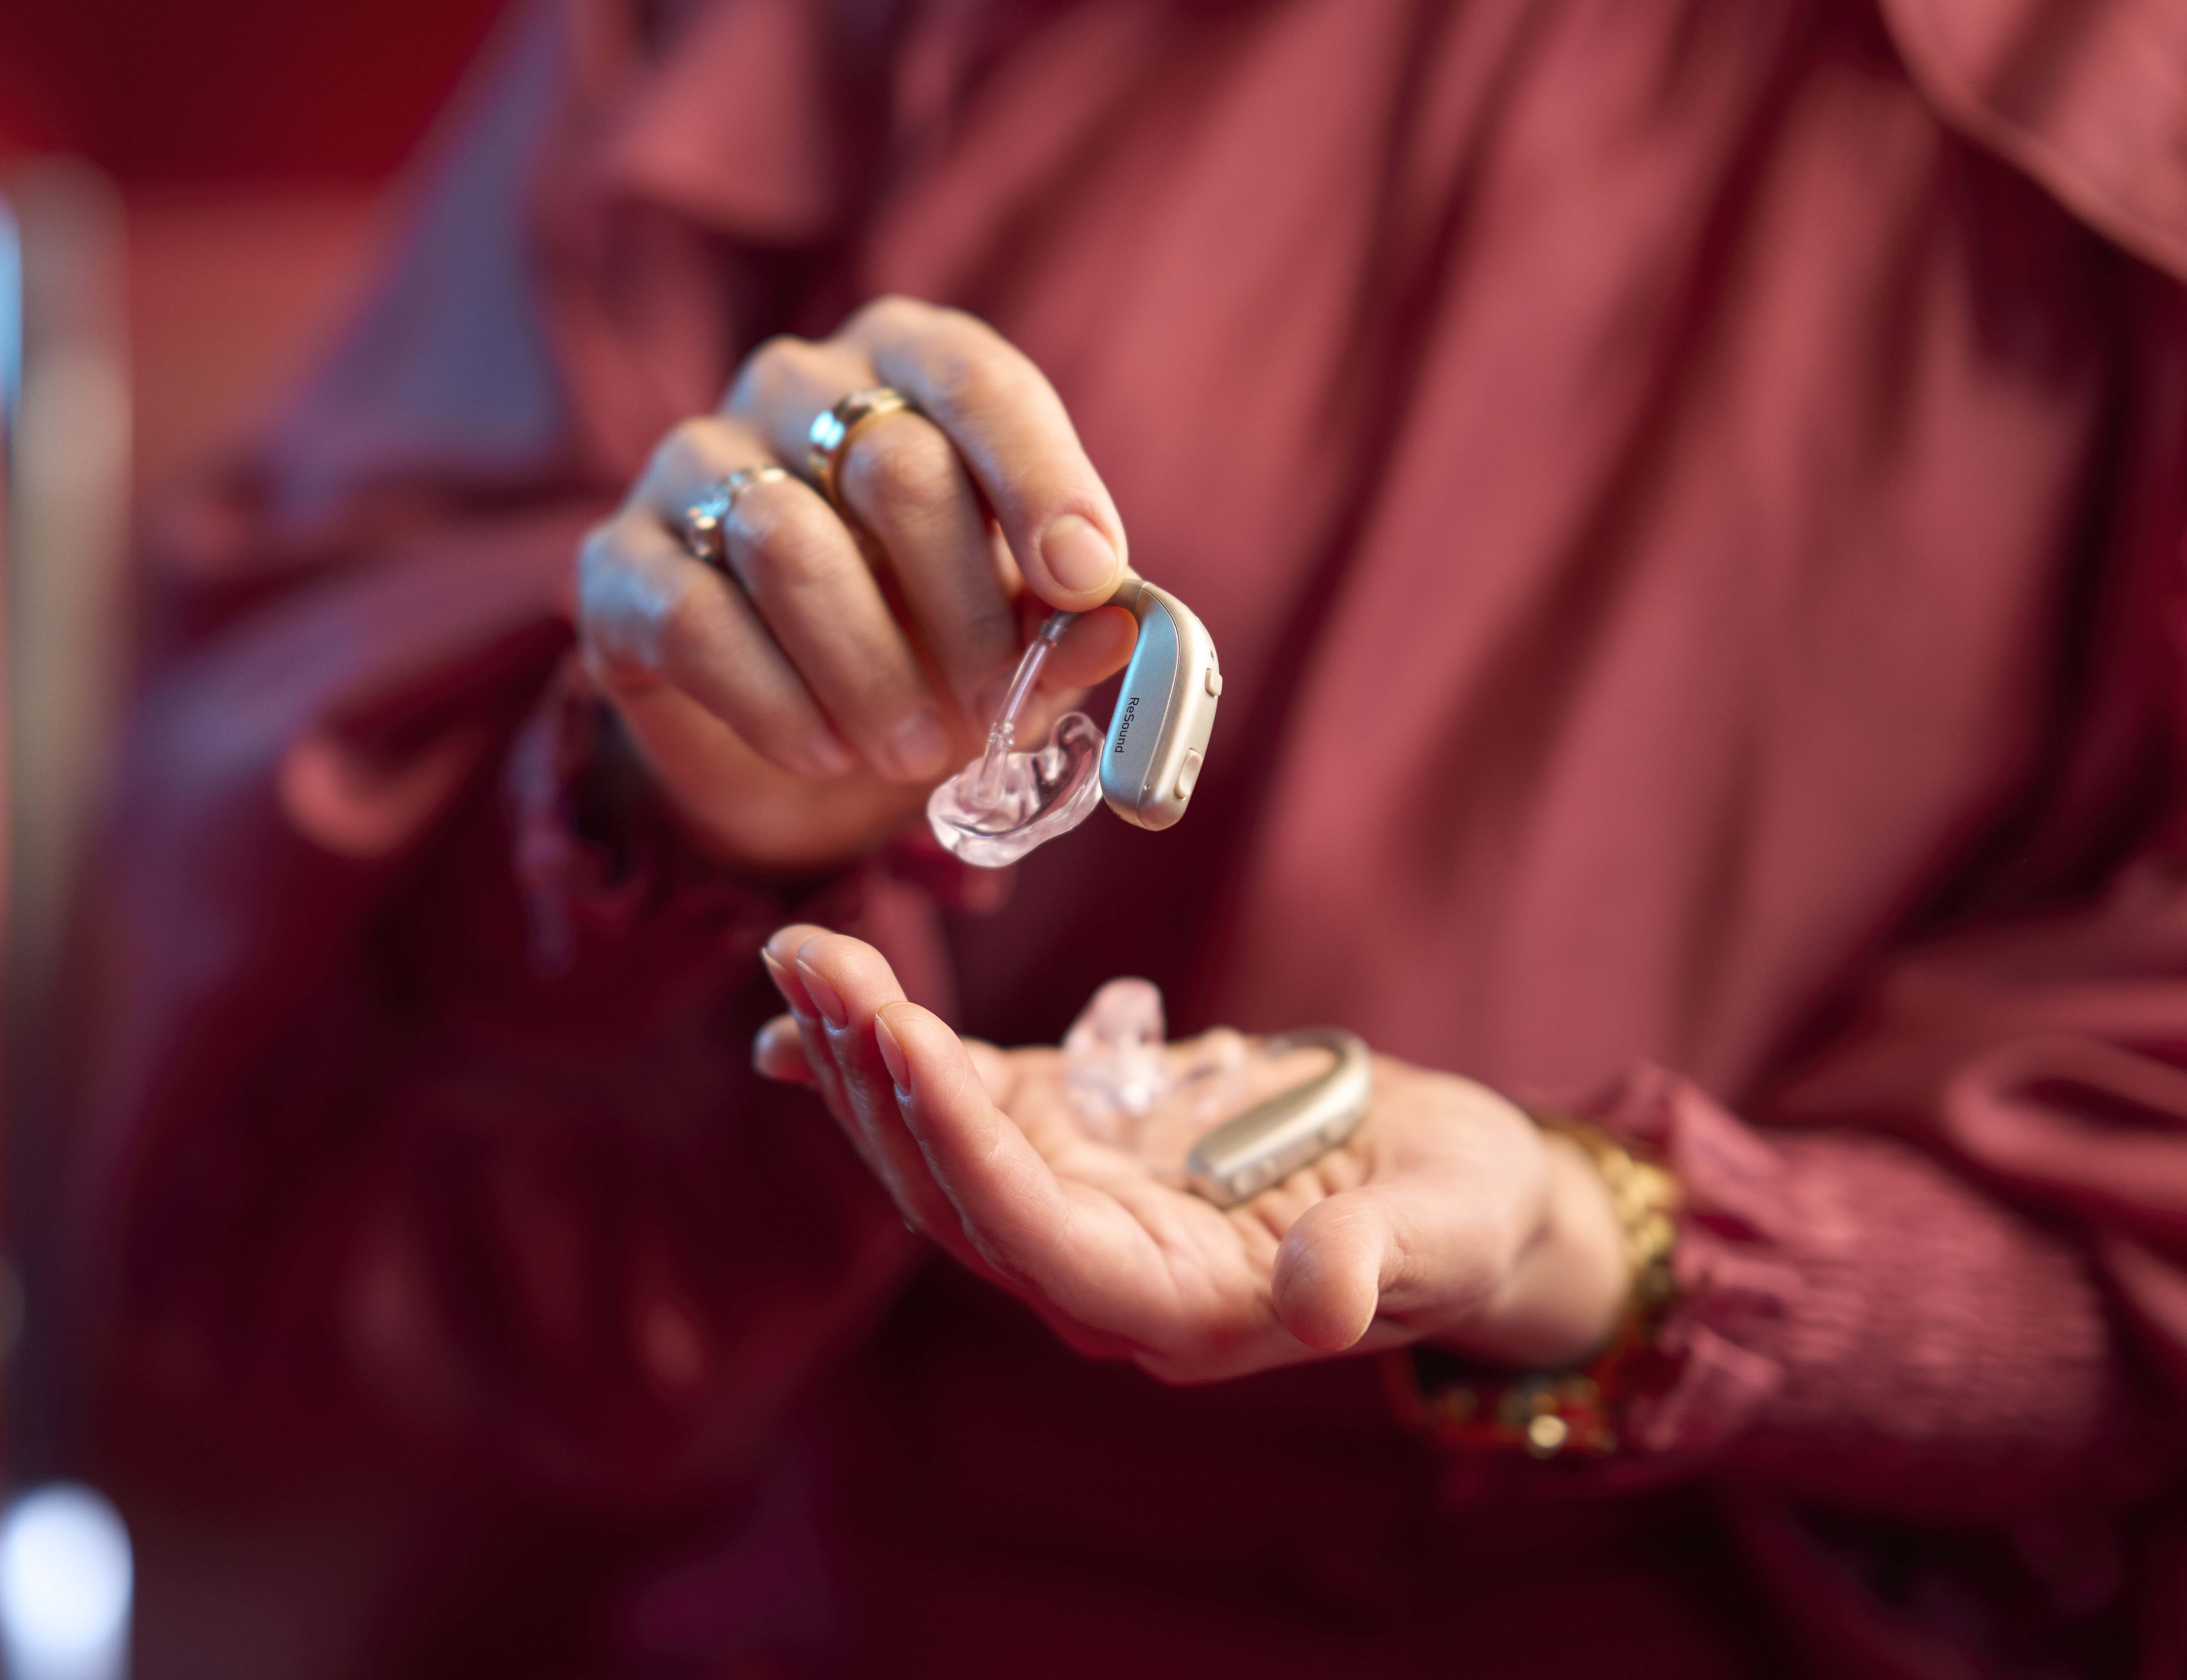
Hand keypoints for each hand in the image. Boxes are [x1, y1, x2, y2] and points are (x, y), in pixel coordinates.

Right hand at [574, 297, 1137, 871]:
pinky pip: (697, 621)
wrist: (790, 735)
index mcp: (903, 362)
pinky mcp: (619, 562)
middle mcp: (791, 385)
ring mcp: (690, 464)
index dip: (1042, 480)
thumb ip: (1063, 622)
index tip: (1088, 580)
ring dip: (869, 670)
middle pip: (894, 467)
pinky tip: (823, 753)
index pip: (979, 382)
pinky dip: (778, 704)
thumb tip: (1117, 628)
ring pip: (790, 544)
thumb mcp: (1011, 635)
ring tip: (910, 750)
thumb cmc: (922, 645)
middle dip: (963, 610)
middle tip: (992, 709)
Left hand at [754, 926, 1631, 1382]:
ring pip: (934, 1146)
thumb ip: (1382, 1264)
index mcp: (1180, 1307)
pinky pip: (956, 1108)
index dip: (964, 1148)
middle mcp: (1099, 1272)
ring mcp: (1072, 1205)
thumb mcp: (1451, 1228)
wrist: (1446, 1186)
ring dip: (860, 1052)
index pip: (1037, 1240)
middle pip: (954, 1191)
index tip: (903, 1040)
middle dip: (878, 1075)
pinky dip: (875, 1066)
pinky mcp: (1068, 1142)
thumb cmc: (1461, 1210)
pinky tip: (796, 1018)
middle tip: (812, 958)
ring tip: (798, 950)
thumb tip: (1324, 1300)